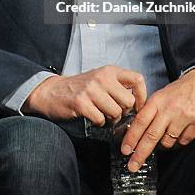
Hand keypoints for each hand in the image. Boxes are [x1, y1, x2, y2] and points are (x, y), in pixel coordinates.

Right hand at [22, 65, 146, 125]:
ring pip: (116, 113)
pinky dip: (99, 123)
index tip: (137, 107)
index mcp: (110, 71)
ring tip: (102, 115)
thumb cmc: (80, 88)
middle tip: (114, 113)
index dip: (141, 96)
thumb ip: (118, 86)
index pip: (137, 79)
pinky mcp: (81, 102)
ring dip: (111, 119)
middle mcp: (102, 77)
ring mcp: (91, 89)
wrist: (52, 91)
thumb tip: (137, 102)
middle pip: (128, 102)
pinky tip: (92, 117)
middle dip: (123, 112)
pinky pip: (100, 119)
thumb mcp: (101, 79)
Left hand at [121, 68, 194, 171]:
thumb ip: (149, 110)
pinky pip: (183, 141)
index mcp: (158, 100)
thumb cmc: (179, 91)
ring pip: (168, 142)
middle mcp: (171, 108)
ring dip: (164, 142)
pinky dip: (180, 139)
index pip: (141, 121)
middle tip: (132, 166)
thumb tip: (135, 130)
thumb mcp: (161, 95)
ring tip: (168, 130)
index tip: (125, 150)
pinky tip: (181, 128)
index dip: (132, 137)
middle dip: (140, 154)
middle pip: (152, 136)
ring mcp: (185, 117)